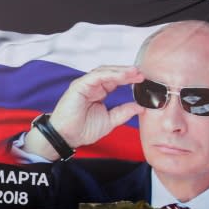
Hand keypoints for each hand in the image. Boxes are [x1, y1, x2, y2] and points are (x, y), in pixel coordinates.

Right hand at [21, 66, 143, 159]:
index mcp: (99, 92)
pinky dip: (109, 74)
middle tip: (141, 74)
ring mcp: (85, 85)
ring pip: (104, 72)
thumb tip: (140, 107)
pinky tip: (121, 76)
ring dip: (120, 71)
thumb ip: (124, 112)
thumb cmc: (82, 130)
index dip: (129, 79)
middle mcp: (92, 86)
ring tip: (134, 73)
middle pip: (112, 73)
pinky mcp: (78, 86)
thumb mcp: (110, 121)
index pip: (116, 81)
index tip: (142, 80)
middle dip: (127, 72)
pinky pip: (96, 76)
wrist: (66, 137)